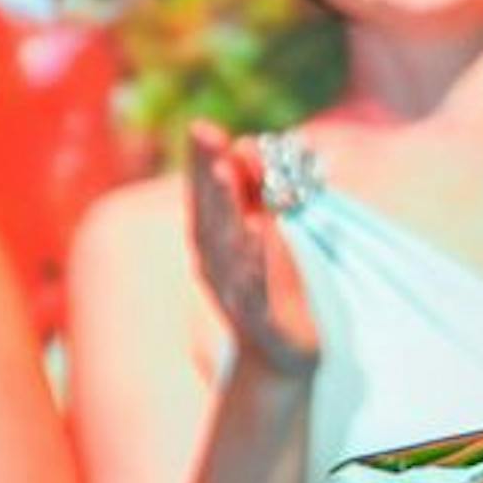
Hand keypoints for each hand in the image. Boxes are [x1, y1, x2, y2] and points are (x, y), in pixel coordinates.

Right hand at [185, 124, 318, 382]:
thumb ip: (256, 187)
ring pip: (230, 246)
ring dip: (226, 208)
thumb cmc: (271, 280)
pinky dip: (258, 260)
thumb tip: (246, 146)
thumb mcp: (262, 227)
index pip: (205, 196)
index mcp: (214, 242)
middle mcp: (217, 266)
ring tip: (226, 173)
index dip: (202, 162)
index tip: (200, 126)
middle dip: (208, 173)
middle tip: (206, 135)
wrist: (281, 356)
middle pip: (210, 214)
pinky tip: (261, 233)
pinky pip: (259, 289)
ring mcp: (237, 294)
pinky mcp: (264, 322)